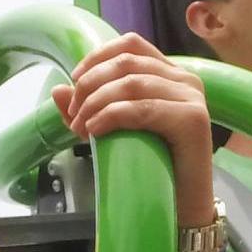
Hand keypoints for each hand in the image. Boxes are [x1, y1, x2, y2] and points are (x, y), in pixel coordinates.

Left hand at [51, 33, 215, 218]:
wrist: (181, 207)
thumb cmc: (153, 168)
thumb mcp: (111, 132)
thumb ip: (87, 110)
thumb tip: (58, 90)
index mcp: (169, 74)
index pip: (131, 44)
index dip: (97, 57)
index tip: (75, 81)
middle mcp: (185, 79)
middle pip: (126, 62)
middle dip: (91, 85)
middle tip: (74, 114)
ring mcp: (192, 97)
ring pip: (132, 83)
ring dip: (97, 102)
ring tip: (81, 126)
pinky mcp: (193, 120)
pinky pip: (143, 108)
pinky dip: (112, 115)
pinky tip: (95, 130)